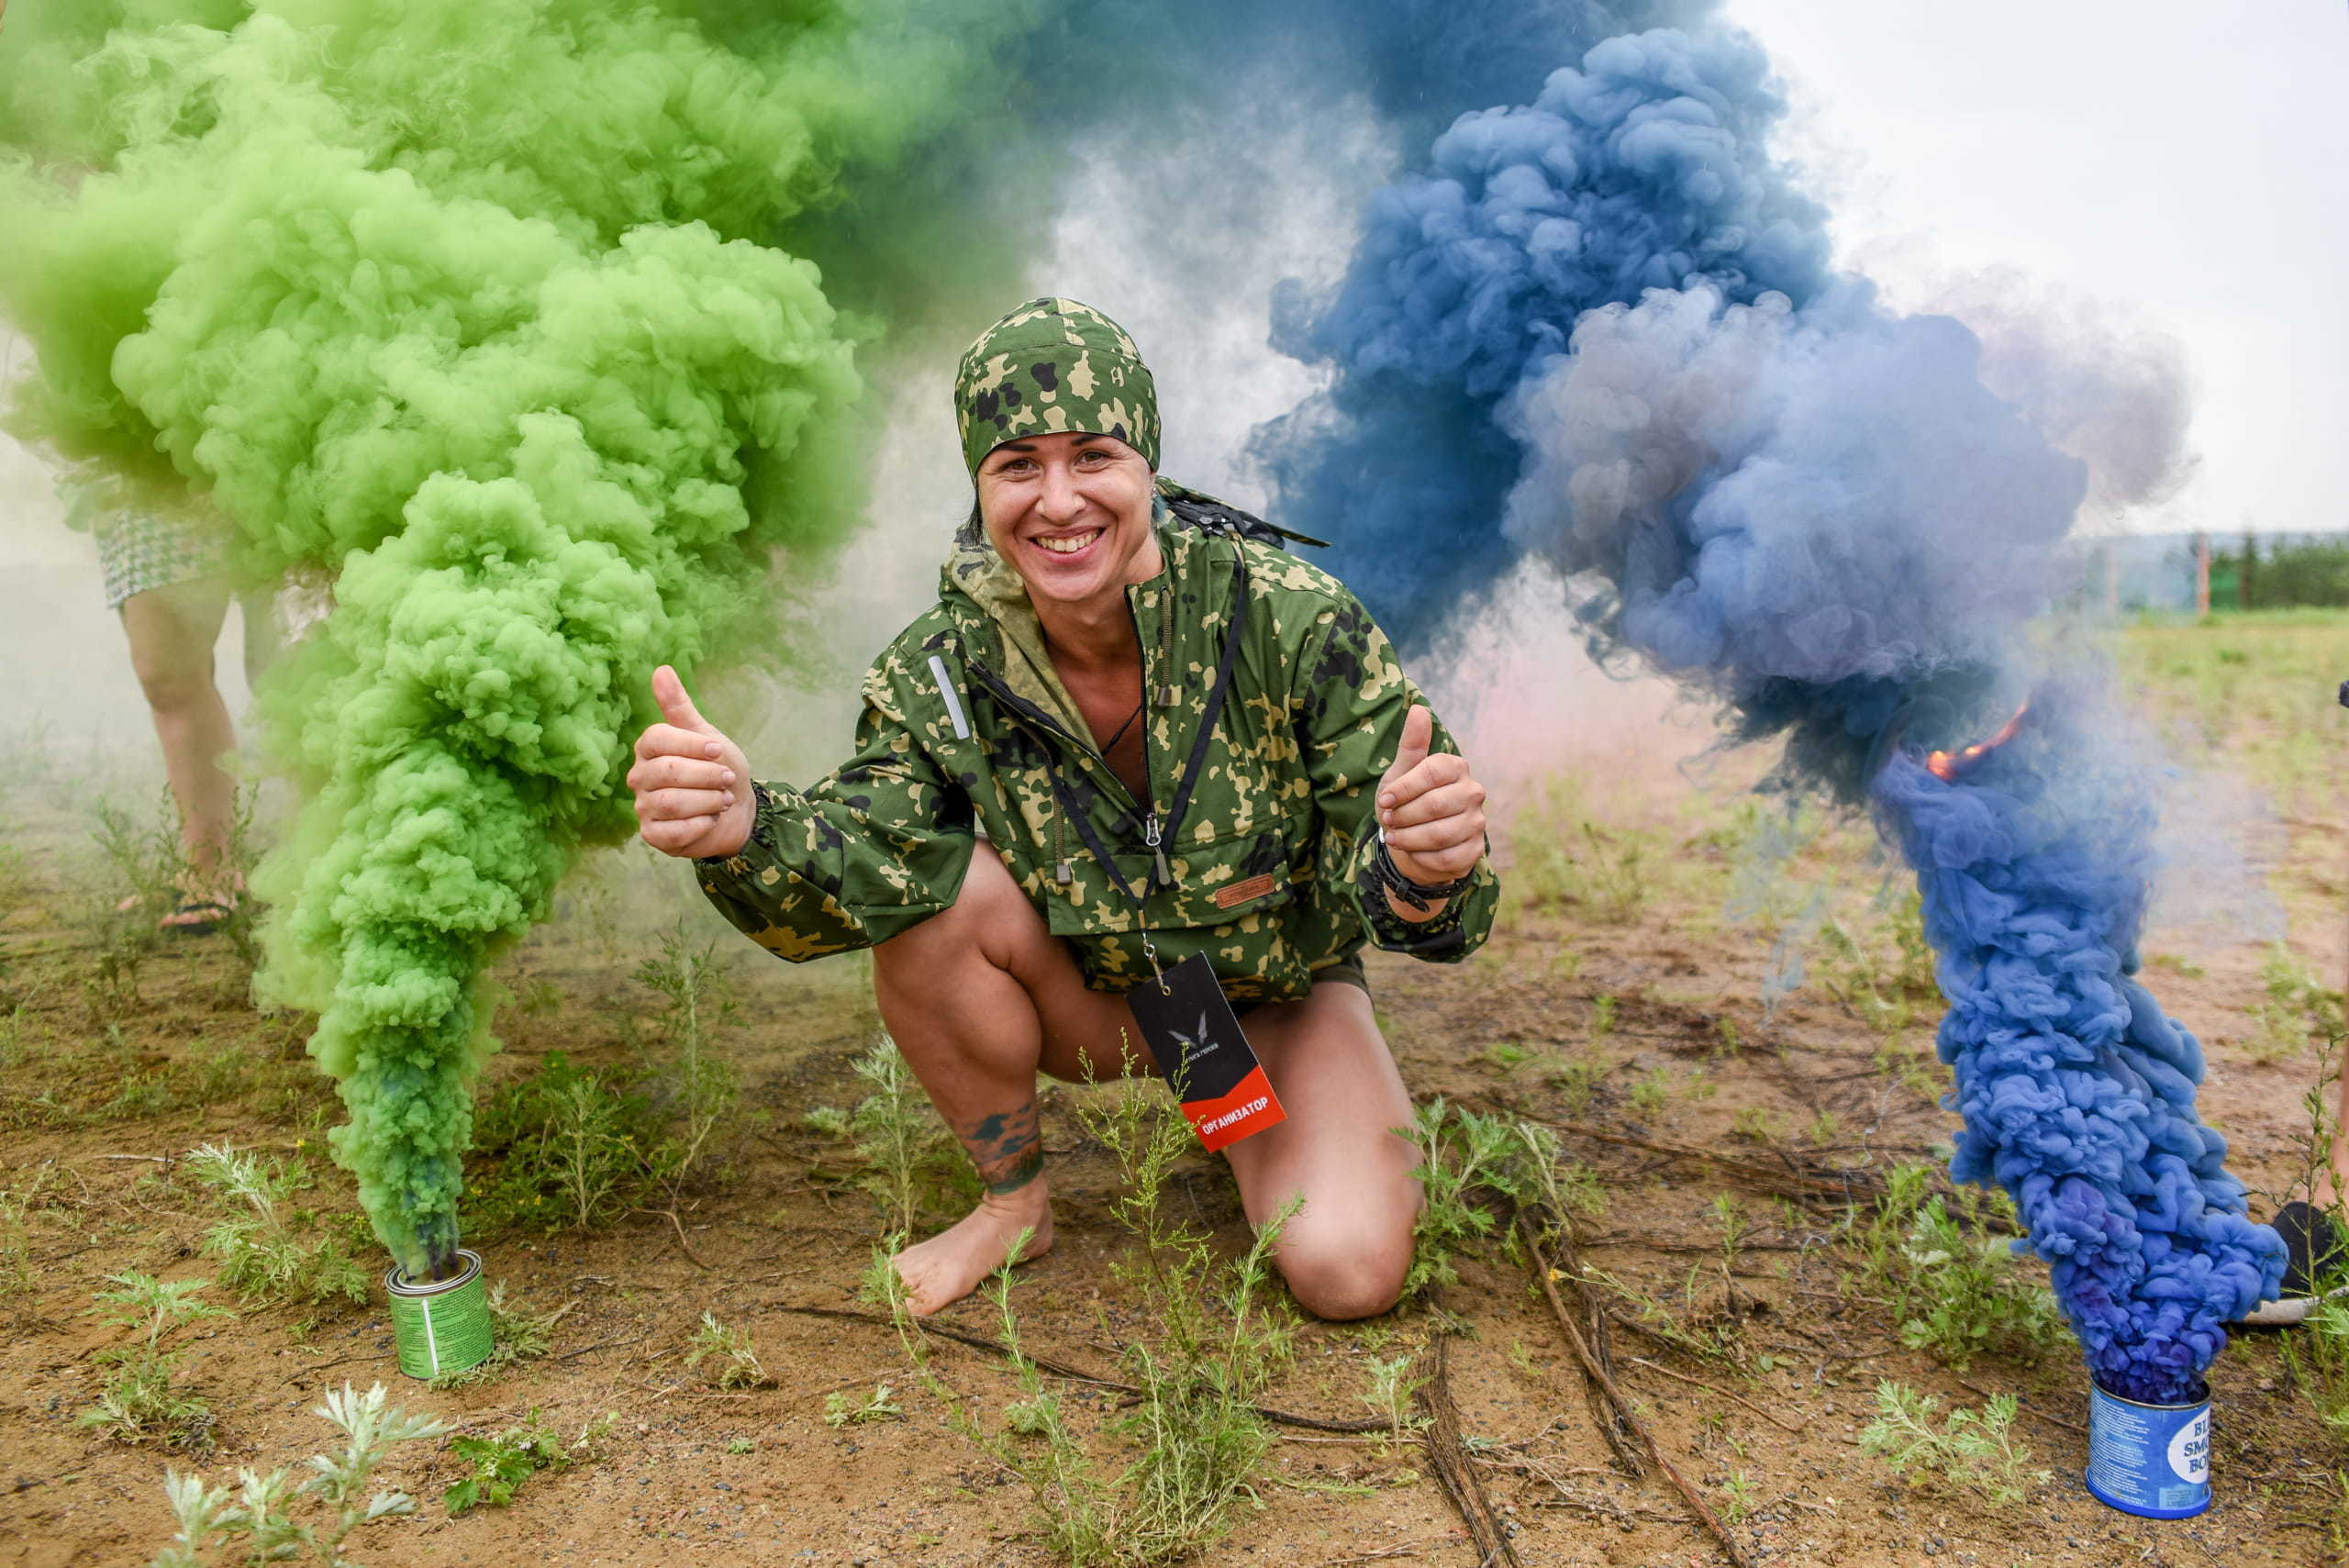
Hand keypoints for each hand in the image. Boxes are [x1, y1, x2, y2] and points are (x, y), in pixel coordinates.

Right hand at [628, 665, 755, 858]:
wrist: (735, 809)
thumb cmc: (717, 767)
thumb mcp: (705, 734)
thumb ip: (680, 706)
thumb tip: (661, 669)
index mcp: (649, 747)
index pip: (658, 738)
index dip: (691, 744)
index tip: (717, 750)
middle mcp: (639, 776)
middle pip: (667, 772)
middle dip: (706, 776)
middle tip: (727, 779)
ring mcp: (643, 807)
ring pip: (672, 803)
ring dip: (707, 801)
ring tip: (722, 799)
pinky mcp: (653, 835)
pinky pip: (673, 831)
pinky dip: (701, 824)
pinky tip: (712, 818)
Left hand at [1375, 704, 1486, 884]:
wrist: (1413, 843)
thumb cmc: (1406, 802)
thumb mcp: (1401, 773)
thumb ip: (1410, 744)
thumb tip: (1418, 708)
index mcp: (1456, 767)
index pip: (1432, 772)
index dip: (1405, 788)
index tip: (1385, 800)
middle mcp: (1473, 792)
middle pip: (1435, 805)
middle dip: (1403, 816)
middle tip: (1388, 821)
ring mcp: (1477, 822)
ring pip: (1440, 834)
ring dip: (1409, 839)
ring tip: (1395, 837)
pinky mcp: (1475, 850)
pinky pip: (1447, 858)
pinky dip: (1422, 858)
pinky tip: (1413, 852)